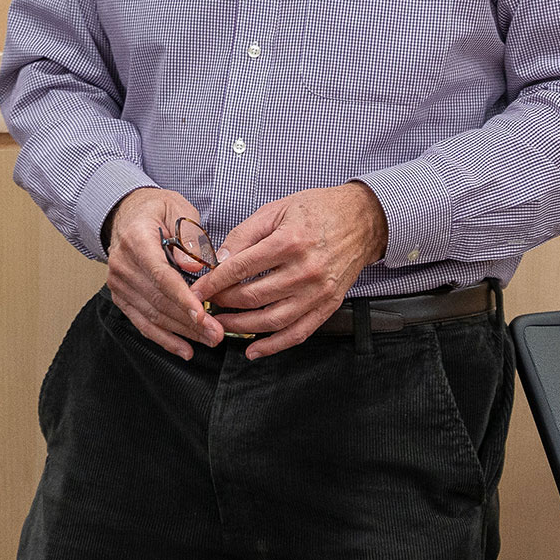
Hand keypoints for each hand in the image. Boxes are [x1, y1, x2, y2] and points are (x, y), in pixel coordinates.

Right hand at [104, 187, 224, 359]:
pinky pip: (142, 321)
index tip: (203, 314)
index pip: (161, 274)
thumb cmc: (157, 210)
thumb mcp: (179, 210)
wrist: (128, 212)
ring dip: (182, 332)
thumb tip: (194, 267)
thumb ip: (188, 237)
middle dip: (189, 321)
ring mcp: (118, 282)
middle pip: (158, 299)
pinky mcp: (120, 295)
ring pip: (152, 314)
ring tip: (208, 341)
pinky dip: (163, 338)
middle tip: (217, 333)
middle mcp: (122, 263)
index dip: (182, 298)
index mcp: (136, 239)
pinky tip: (184, 349)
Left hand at [190, 182, 387, 359]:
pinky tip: (253, 349)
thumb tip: (217, 260)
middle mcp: (305, 270)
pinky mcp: (329, 305)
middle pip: (253, 297)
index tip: (195, 290)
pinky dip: (274, 345)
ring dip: (241, 327)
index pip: (240, 269)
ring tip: (220, 324)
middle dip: (223, 303)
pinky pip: (298, 332)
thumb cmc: (317, 210)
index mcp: (288, 242)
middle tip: (206, 303)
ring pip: (272, 320)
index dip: (213, 282)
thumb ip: (244, 235)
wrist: (363, 220)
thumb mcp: (275, 210)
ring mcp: (319, 291)